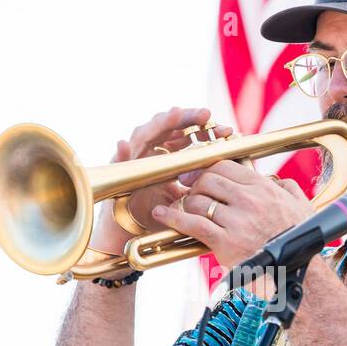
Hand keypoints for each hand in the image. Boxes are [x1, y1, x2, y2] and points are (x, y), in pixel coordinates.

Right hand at [92, 106, 232, 246]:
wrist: (132, 231)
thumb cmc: (159, 209)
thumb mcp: (186, 192)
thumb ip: (200, 177)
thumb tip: (229, 163)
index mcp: (166, 151)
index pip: (186, 131)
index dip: (205, 127)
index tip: (226, 130)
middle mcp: (148, 149)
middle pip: (167, 126)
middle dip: (187, 118)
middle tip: (206, 114)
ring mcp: (132, 158)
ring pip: (144, 134)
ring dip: (159, 124)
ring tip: (175, 114)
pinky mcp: (117, 173)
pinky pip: (118, 161)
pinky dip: (121, 153)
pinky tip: (123, 145)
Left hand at [150, 157, 313, 272]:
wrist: (299, 272)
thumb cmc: (301, 241)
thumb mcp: (301, 206)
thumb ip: (287, 188)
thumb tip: (275, 180)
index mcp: (264, 187)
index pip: (226, 165)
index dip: (206, 168)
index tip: (197, 174)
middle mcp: (248, 199)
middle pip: (208, 179)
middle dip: (194, 184)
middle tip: (186, 190)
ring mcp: (236, 220)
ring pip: (198, 200)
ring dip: (185, 203)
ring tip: (181, 207)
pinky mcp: (225, 241)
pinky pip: (192, 224)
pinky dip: (173, 218)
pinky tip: (161, 214)